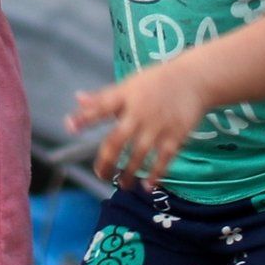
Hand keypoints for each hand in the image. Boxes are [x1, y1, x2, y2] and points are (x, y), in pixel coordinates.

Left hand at [69, 66, 207, 189]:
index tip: (70, 127)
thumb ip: (103, 97)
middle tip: (101, 175)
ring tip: (122, 185)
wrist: (194, 79)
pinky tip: (147, 185)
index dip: (85, 117)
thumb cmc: (155, 83)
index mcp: (125, 97)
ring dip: (129, 172)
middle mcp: (140, 112)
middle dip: (107, 160)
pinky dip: (156, 173)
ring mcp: (158, 125)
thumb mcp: (128, 85)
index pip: (101, 107)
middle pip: (118, 139)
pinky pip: (164, 158)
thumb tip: (78, 99)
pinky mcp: (176, 135)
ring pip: (139, 153)